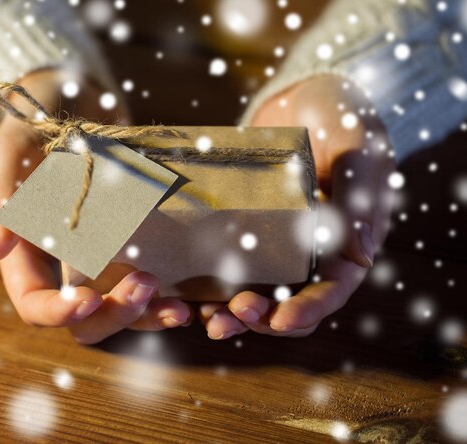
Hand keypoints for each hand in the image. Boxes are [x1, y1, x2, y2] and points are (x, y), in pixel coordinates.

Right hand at [0, 70, 192, 343]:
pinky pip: (141, 287)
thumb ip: (1, 198)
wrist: (74, 98)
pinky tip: (184, 303)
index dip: (57, 312)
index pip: (34, 303)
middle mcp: (62, 265)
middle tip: (146, 284)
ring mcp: (97, 260)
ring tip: (176, 309)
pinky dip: (161, 300)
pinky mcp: (127, 248)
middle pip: (81, 319)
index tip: (87, 299)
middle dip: (113, 315)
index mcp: (27, 253)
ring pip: (116, 311)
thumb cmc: (35, 121)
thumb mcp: (12, 151)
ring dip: (145, 317)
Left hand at [200, 75, 395, 338]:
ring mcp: (275, 243)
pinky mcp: (244, 227)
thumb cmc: (342, 119)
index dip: (307, 310)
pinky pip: (227, 262)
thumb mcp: (358, 152)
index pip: (330, 291)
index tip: (280, 321)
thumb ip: (359, 198)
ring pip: (253, 292)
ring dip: (230, 311)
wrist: (306, 94)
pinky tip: (186, 288)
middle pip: (286, 303)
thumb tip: (362, 257)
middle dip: (260, 318)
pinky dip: (210, 282)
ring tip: (203, 314)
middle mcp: (309, 253)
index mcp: (346, 245)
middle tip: (231, 315)